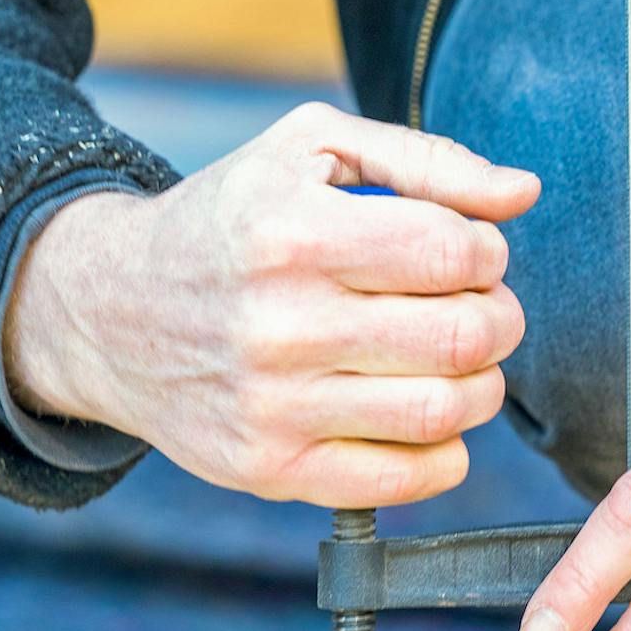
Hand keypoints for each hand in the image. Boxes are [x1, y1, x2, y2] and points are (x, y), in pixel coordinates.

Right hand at [3, 103, 537, 504]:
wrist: (109, 311)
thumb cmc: (230, 220)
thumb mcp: (310, 150)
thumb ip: (426, 160)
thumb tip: (521, 194)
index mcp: (292, 232)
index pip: (454, 254)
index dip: (488, 254)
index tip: (471, 255)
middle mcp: (279, 324)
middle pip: (461, 337)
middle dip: (500, 319)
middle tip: (482, 309)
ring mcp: (272, 406)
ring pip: (442, 412)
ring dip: (482, 387)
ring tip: (461, 362)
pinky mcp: (269, 468)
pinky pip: (403, 480)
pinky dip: (444, 453)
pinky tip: (426, 417)